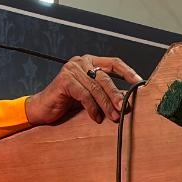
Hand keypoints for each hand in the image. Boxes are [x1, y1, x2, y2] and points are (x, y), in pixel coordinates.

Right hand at [24, 55, 144, 125]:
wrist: (41, 110)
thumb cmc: (65, 104)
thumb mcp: (89, 97)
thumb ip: (104, 94)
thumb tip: (126, 101)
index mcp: (90, 62)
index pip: (114, 63)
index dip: (128, 72)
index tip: (140, 83)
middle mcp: (81, 62)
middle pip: (105, 77)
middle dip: (116, 95)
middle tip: (125, 109)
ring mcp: (72, 69)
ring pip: (96, 87)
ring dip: (106, 104)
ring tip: (114, 117)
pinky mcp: (64, 81)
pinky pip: (84, 95)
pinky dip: (92, 108)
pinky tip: (96, 118)